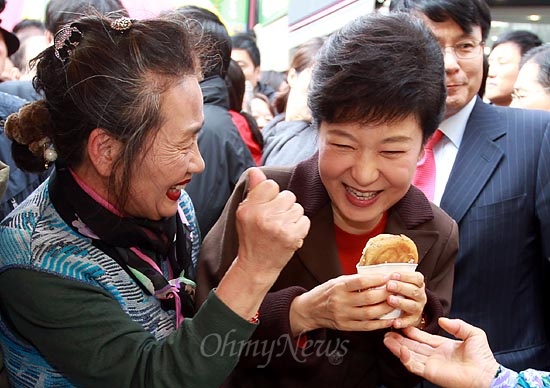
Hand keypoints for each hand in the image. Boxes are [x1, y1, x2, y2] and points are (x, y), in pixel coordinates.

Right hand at [235, 167, 309, 280]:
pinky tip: (289, 235)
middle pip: (288, 195)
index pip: (271, 185)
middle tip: (274, 221)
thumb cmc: (251, 237)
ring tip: (281, 228)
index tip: (267, 207)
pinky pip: (305, 220)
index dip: (272, 195)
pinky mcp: (292, 236)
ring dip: (292, 217)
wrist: (256, 266)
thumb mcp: (245, 213)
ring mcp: (278, 227)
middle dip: (284, 206)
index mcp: (249, 208)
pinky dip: (300, 227)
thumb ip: (254, 191)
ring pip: (298, 208)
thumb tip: (256, 170)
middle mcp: (263, 216)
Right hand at [289, 273, 395, 335]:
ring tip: (395, 302)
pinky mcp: (346, 326)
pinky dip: (380, 323)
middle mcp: (341, 301)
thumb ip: (354, 281)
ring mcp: (343, 315)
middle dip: (386, 293)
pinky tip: (390, 319)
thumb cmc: (325, 293)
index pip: (361, 282)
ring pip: (370, 313)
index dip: (377, 279)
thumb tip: (377, 277)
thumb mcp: (337, 281)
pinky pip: (367, 326)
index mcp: (338, 287)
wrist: (309, 310)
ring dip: (386, 308)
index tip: (389, 277)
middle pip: (369, 298)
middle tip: (396, 289)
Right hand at [383, 317, 499, 387]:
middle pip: (412, 345)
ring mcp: (431, 364)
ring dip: (397, 347)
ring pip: (409, 354)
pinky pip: (412, 365)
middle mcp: (434, 355)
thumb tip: (442, 320)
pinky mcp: (429, 373)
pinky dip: (404, 357)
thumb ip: (458, 325)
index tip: (401, 324)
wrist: (485, 374)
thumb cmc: (483, 357)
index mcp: (443, 346)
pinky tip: (399, 348)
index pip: (423, 338)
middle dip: (399, 339)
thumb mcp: (473, 334)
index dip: (412, 332)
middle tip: (387, 331)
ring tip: (386, 338)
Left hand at [385, 271, 425, 328]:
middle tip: (389, 285)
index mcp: (418, 285)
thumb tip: (378, 274)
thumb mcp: (399, 283)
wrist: (408, 311)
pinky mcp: (413, 320)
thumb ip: (393, 279)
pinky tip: (394, 322)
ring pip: (412, 305)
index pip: (417, 278)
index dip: (405, 276)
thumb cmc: (400, 292)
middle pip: (414, 291)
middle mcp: (420, 296)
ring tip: (390, 300)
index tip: (393, 275)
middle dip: (401, 287)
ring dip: (401, 302)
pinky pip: (409, 322)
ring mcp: (418, 308)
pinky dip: (402, 322)